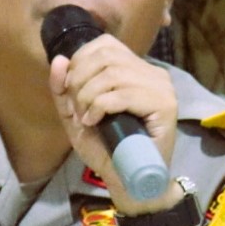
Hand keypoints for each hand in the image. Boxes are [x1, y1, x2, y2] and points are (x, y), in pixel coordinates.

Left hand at [48, 34, 178, 212]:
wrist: (129, 181)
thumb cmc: (106, 149)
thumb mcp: (76, 115)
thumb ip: (64, 89)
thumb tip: (59, 60)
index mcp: (136, 69)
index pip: (105, 44)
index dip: (80, 62)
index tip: (71, 91)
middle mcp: (153, 73)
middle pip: (106, 57)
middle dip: (80, 81)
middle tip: (77, 109)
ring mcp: (162, 88)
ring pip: (113, 75)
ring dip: (88, 97)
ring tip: (86, 118)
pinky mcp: (165, 105)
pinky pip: (123, 94)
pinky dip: (100, 106)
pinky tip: (95, 121)